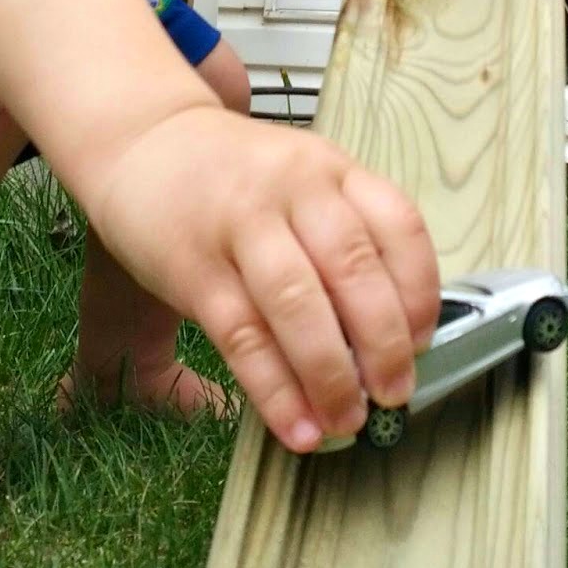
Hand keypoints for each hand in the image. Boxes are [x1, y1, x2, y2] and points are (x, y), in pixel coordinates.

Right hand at [86, 106, 440, 451]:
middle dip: (384, 344)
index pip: (399, 226)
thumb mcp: (303, 178)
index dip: (420, 292)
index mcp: (332, 169)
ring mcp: (241, 225)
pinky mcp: (193, 266)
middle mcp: (293, 189)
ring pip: (298, 304)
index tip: (424, 341)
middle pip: (353, 269)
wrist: (143, 141)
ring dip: (330, 375)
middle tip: (395, 393)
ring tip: (347, 421)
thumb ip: (345, 235)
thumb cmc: (237, 176)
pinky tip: (295, 425)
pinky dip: (274, 389)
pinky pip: (242, 335)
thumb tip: (392, 336)